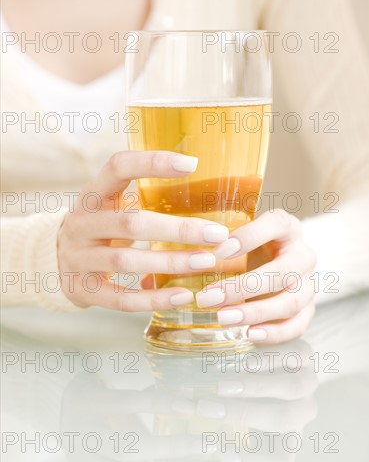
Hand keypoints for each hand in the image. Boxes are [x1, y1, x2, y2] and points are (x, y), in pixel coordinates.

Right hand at [58, 151, 228, 310]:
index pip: (117, 168)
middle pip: (130, 222)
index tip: (191, 164)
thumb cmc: (103, 225)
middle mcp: (80, 223)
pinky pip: (121, 298)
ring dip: (169, 262)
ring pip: (125, 261)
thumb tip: (207, 186)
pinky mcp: (82, 289)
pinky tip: (183, 295)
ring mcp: (77, 258)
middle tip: (216, 234)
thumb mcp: (113, 203)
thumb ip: (146, 194)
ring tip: (206, 262)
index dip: (151, 163)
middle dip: (177, 229)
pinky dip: (153, 298)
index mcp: (92, 194)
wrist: (59, 261)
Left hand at [196, 209, 316, 343]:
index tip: (217, 251)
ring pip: (290, 302)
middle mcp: (303, 254)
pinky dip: (274, 333)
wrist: (277, 260)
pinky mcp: (307, 309)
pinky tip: (249, 334)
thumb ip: (217, 241)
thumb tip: (177, 266)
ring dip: (255, 312)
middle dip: (243, 287)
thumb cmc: (251, 245)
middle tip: (209, 297)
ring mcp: (308, 283)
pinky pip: (297, 325)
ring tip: (222, 318)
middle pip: (283, 272)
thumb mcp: (238, 234)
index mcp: (287, 227)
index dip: (250, 237)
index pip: (276, 224)